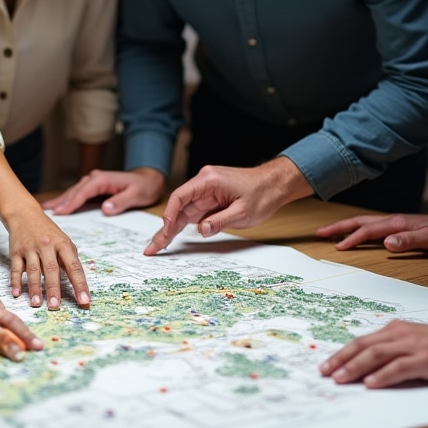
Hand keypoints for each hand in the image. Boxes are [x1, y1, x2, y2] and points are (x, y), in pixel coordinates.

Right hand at [5, 205, 89, 308]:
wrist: (24, 215)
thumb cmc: (47, 232)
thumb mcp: (63, 241)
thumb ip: (69, 260)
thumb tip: (78, 284)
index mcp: (62, 244)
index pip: (74, 267)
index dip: (80, 285)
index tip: (84, 301)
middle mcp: (47, 245)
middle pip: (51, 269)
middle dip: (54, 289)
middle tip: (55, 306)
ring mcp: (30, 248)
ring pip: (33, 270)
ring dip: (35, 288)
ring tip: (37, 303)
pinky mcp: (16, 251)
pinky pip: (15, 268)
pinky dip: (15, 281)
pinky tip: (16, 293)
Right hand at [42, 168, 165, 215]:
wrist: (149, 179)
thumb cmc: (144, 187)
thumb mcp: (136, 195)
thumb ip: (120, 202)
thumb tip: (104, 209)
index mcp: (102, 179)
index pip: (83, 192)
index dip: (71, 202)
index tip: (59, 212)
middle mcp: (95, 178)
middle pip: (74, 191)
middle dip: (60, 201)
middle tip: (45, 212)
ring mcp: (93, 181)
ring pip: (73, 191)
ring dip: (61, 200)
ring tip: (46, 208)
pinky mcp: (94, 186)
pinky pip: (78, 193)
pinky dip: (68, 199)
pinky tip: (59, 205)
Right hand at [144, 158, 312, 254]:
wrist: (275, 183)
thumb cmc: (262, 193)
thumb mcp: (243, 212)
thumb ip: (220, 221)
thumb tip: (201, 231)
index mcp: (208, 180)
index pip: (180, 196)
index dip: (170, 214)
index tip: (165, 231)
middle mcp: (203, 183)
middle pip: (178, 207)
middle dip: (165, 228)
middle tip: (152, 247)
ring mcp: (206, 191)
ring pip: (183, 212)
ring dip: (171, 229)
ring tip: (156, 246)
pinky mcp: (210, 199)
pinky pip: (193, 213)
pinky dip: (182, 225)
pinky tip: (171, 237)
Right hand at [317, 213, 427, 252]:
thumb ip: (408, 240)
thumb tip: (386, 243)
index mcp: (394, 224)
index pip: (367, 230)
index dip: (352, 238)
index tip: (338, 247)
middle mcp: (389, 221)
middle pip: (358, 221)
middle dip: (338, 227)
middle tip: (320, 233)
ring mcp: (391, 222)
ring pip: (362, 222)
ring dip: (344, 226)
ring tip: (329, 232)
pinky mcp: (394, 226)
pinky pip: (369, 225)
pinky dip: (356, 228)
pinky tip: (353, 233)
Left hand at [320, 321, 427, 387]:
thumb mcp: (410, 343)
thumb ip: (391, 351)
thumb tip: (364, 370)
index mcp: (392, 330)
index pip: (360, 342)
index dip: (341, 354)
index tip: (325, 366)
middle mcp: (398, 335)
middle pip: (363, 346)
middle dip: (341, 360)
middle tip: (325, 374)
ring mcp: (412, 346)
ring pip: (376, 355)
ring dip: (356, 367)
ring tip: (341, 379)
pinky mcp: (426, 359)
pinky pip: (400, 367)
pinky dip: (383, 375)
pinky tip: (371, 384)